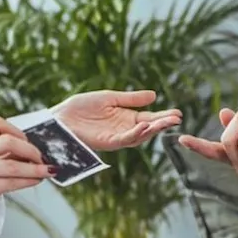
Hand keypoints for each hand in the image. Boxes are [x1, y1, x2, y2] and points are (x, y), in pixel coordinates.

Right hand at [0, 117, 53, 237]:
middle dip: (30, 148)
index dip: (16, 131)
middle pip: (7, 139)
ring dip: (35, 167)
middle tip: (40, 157)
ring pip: (13, 163)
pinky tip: (36, 180)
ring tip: (46, 170)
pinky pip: (11, 181)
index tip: (27, 141)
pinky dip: (29, 180)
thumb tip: (24, 155)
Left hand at [52, 90, 182, 151]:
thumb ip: (131, 99)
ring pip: (139, 136)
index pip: (148, 118)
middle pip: (147, 128)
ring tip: (165, 122)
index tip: (177, 113)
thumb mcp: (110, 98)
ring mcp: (115, 137)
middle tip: (177, 119)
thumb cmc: (80, 107)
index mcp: (125, 118)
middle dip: (162, 124)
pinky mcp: (106, 142)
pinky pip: (124, 139)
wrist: (59, 117)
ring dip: (153, 129)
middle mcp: (123, 129)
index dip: (162, 116)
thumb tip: (154, 95)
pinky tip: (144, 125)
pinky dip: (135, 133)